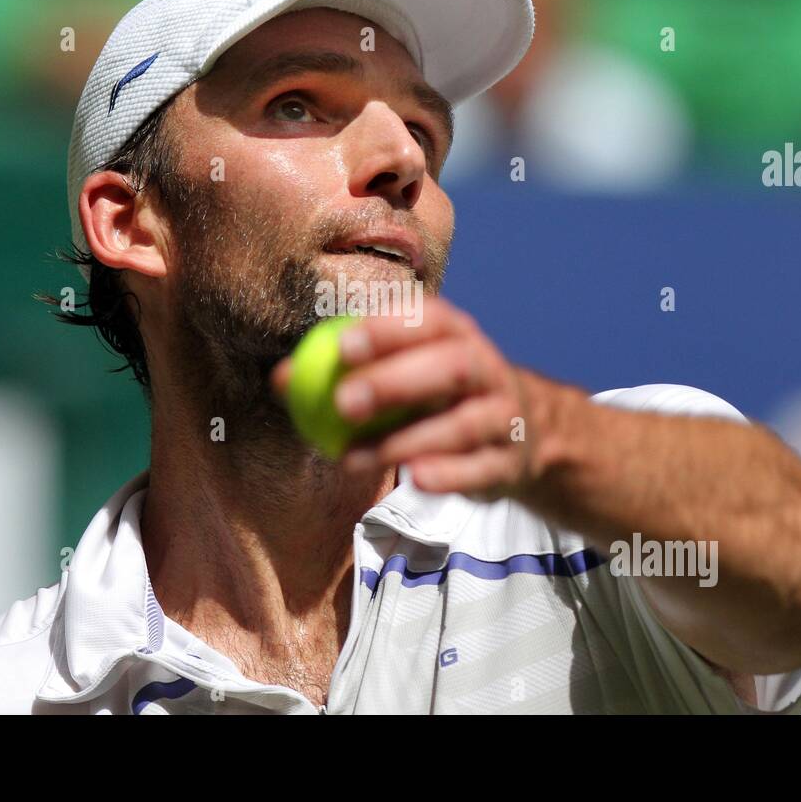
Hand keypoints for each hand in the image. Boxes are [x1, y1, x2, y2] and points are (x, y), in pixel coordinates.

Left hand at [271, 297, 544, 499]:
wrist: (520, 436)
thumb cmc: (437, 396)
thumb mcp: (402, 373)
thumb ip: (346, 372)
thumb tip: (280, 378)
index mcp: (458, 335)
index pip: (428, 320)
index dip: (389, 329)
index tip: (343, 346)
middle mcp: (487, 369)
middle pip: (450, 367)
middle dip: (397, 382)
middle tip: (343, 402)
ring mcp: (504, 417)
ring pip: (461, 426)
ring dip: (404, 442)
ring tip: (350, 458)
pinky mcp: (509, 463)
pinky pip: (478, 470)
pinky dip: (448, 475)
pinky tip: (413, 480)